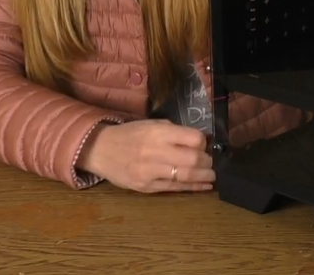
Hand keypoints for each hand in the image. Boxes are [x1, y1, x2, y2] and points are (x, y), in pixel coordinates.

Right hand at [77, 119, 214, 192]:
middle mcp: (155, 152)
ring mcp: (150, 172)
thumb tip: (199, 140)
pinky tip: (205, 186)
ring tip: (212, 175)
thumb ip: (174, 131)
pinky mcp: (146, 187)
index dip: (203, 142)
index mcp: (157, 133)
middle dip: (208, 161)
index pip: (193, 138)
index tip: (205, 144)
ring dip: (204, 176)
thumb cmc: (129, 135)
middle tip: (211, 161)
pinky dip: (193, 187)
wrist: (100, 150)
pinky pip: (174, 188)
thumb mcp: (151, 125)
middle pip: (193, 159)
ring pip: (186, 176)